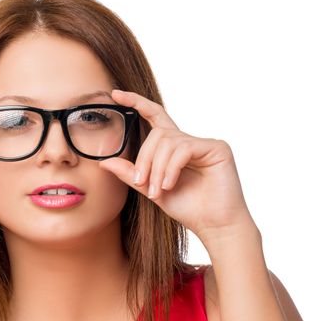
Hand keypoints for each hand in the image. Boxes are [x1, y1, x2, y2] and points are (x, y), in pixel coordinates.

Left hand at [99, 89, 255, 243]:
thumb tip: (104, 162)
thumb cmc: (187, 208)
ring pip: (168, 142)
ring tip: (157, 190)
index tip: (116, 95)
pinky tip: (169, 185)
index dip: (136, 102)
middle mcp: (188, 141)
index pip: (154, 116)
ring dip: (157, 168)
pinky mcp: (217, 148)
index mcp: (174, 147)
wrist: (214, 225)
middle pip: (157, 134)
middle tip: (141, 184)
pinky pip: (183, 149)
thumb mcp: (150, 189)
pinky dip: (171, 168)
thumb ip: (130, 174)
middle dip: (144, 159)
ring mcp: (204, 143)